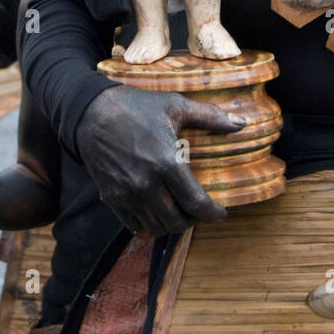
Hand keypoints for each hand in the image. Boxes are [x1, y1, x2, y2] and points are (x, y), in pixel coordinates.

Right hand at [76, 85, 239, 235]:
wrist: (92, 112)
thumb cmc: (137, 107)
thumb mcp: (176, 106)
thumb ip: (210, 116)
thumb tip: (241, 123)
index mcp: (166, 163)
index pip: (195, 204)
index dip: (212, 214)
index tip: (220, 213)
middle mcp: (146, 184)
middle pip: (176, 222)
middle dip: (191, 220)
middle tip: (196, 210)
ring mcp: (126, 194)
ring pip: (155, 227)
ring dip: (169, 223)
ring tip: (177, 211)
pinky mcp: (110, 197)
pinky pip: (133, 224)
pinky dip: (147, 223)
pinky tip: (154, 210)